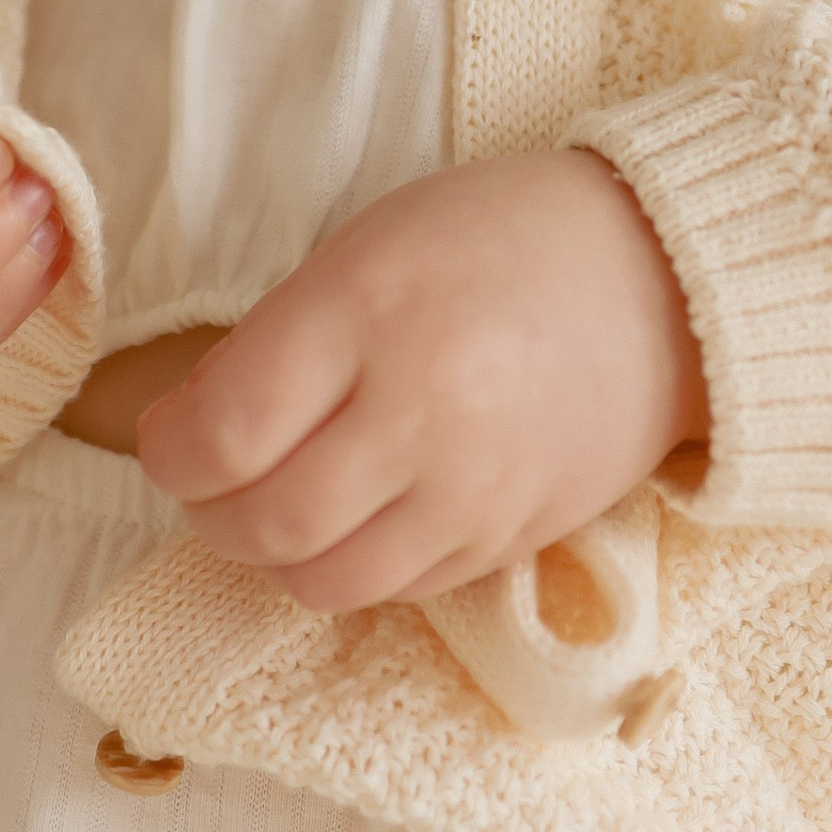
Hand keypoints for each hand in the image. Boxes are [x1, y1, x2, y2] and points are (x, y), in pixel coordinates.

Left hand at [134, 152, 706, 610]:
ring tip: (277, 505)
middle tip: (212, 479)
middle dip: (212, 511)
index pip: (227, 433)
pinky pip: (401, 591)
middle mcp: (422, 413)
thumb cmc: (496, 239)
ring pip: (328, 581)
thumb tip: (193, 427)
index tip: (168, 437)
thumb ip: (277, 340)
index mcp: (369, 315)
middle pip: (268, 521)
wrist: (663, 279)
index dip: (172, 452)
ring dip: (276, 556)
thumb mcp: (367, 248)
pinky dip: (355, 568)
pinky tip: (356, 517)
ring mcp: (475, 490)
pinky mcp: (515, 540)